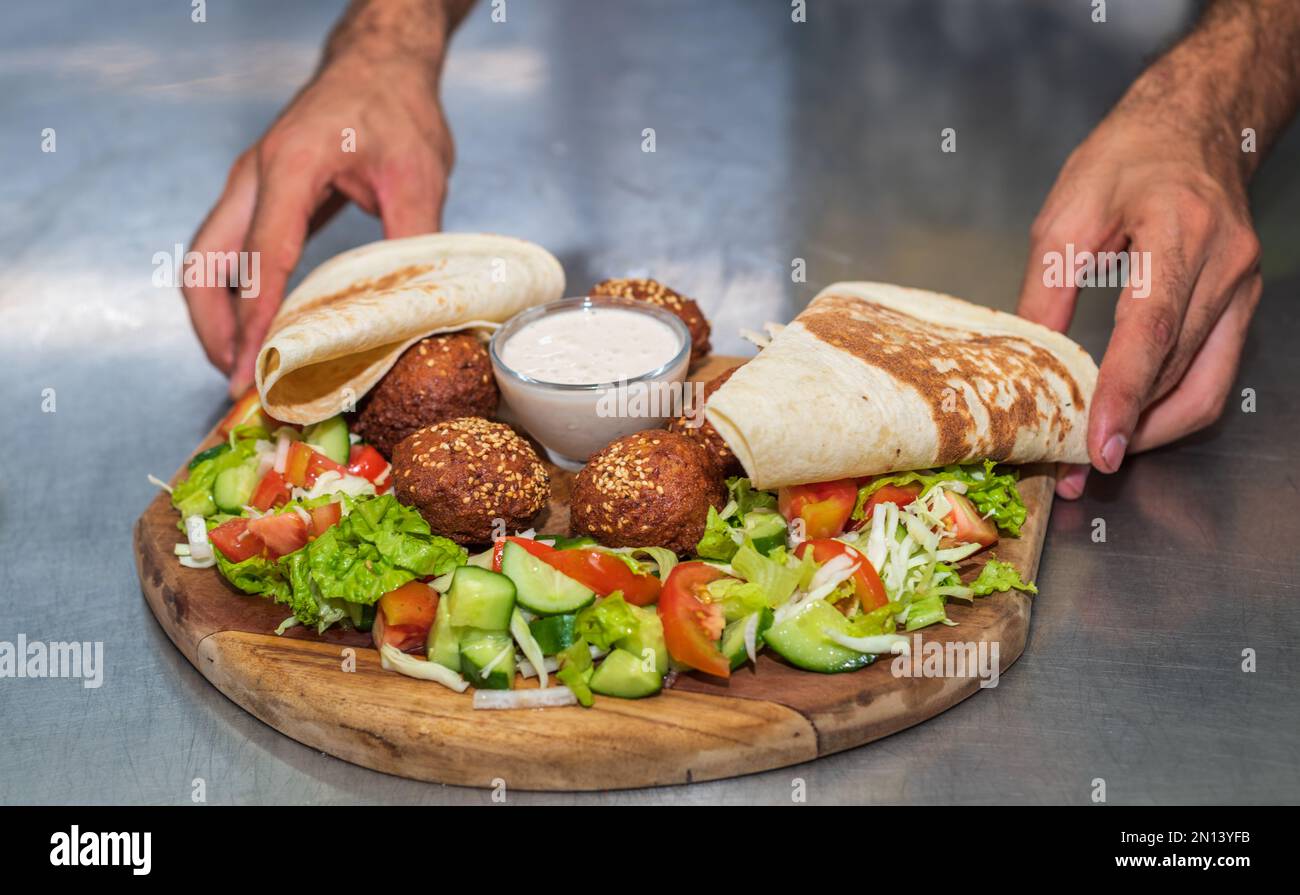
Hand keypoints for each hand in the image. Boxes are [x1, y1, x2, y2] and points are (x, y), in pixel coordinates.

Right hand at [183, 48, 453, 396]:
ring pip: (206, 260)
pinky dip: (232, 296)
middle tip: (237, 381)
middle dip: (214, 327)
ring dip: (214, 316)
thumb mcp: (419, 174)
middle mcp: (255, 176)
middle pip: (206, 262)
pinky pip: (229, 253)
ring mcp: (249, 185)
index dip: (257, 317)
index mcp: (292, 165)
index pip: (264, 254)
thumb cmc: (396, 107)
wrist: (379, 66)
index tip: (256, 366)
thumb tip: (414, 307)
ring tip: (239, 369)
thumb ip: (413, 238)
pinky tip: (256, 332)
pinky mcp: (258, 196)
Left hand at [1017, 85, 1261, 499]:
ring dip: (1152, 429)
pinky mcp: (1242, 304)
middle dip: (1129, 428)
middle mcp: (1225, 265)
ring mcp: (1243, 288)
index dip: (1123, 393)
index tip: (1098, 445)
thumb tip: (1026, 361)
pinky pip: (1213, 373)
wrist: (1194, 125)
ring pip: (1204, 385)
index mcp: (1180, 231)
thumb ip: (1047, 290)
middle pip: (1179, 370)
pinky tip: (1131, 421)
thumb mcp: (1066, 215)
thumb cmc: (1127, 158)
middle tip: (1076, 468)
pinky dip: (1171, 406)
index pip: (1153, 329)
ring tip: (1098, 454)